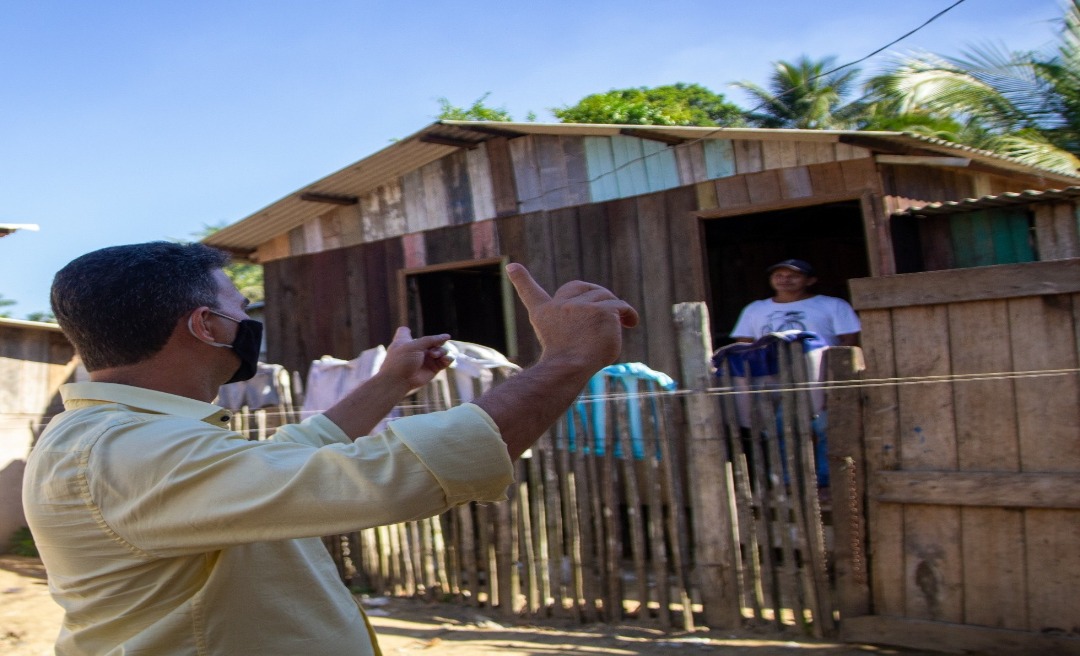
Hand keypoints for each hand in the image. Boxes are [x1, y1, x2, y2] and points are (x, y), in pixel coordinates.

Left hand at [379, 326, 453, 390]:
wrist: (400, 381)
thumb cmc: (402, 360)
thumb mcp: (414, 345)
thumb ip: (430, 340)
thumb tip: (447, 336)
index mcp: (406, 341)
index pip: (405, 332)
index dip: (408, 332)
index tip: (410, 334)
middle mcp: (417, 349)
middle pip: (432, 341)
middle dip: (436, 343)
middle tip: (431, 350)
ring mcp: (426, 359)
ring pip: (441, 350)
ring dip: (441, 351)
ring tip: (435, 356)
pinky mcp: (433, 368)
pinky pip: (445, 361)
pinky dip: (448, 359)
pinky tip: (445, 360)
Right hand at [506, 263, 637, 372]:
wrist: (572, 368)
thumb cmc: (570, 363)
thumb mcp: (563, 343)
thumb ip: (574, 324)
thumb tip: (595, 317)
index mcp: (545, 313)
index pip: (530, 292)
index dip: (521, 279)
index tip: (512, 267)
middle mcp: (560, 305)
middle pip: (585, 289)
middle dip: (598, 297)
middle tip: (608, 312)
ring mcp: (581, 305)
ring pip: (606, 298)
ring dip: (614, 310)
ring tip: (621, 324)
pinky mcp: (601, 310)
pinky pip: (621, 306)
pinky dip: (628, 314)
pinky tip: (630, 324)